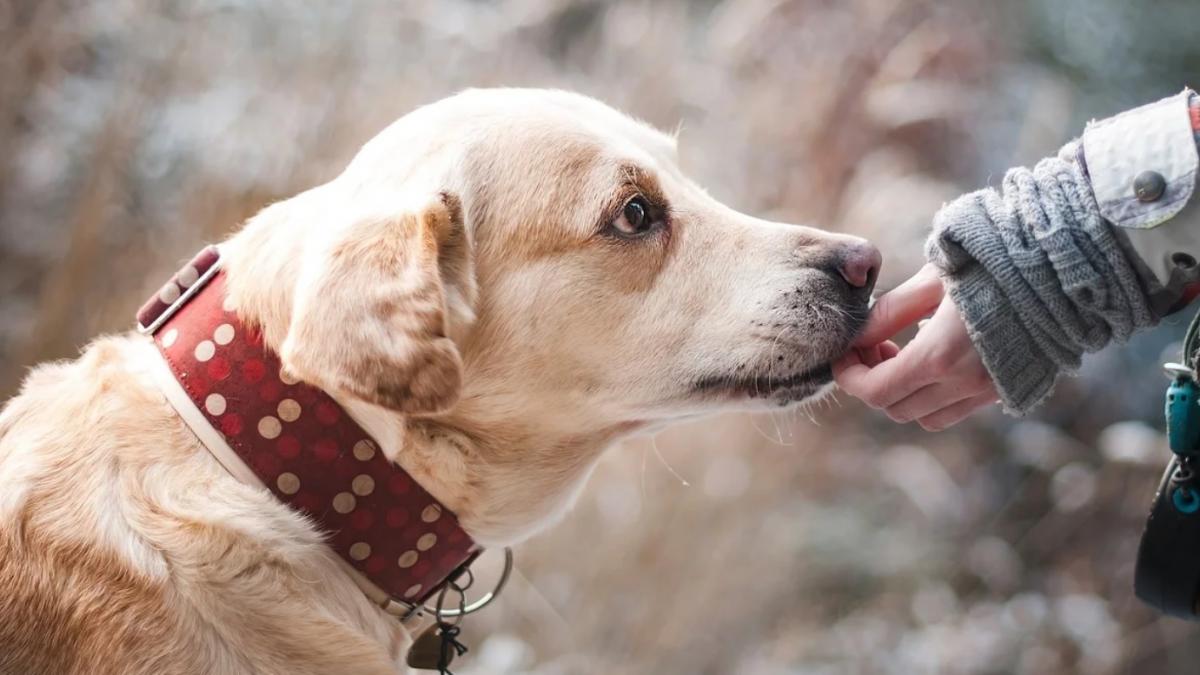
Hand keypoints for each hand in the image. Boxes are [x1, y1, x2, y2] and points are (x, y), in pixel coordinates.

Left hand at [833, 264, 998, 430]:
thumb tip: (857, 335)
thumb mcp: (932, 279)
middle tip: (874, 346)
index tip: (844, 354)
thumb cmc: (993, 262)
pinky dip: (934, 396)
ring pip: (925, 417)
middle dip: (873, 382)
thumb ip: (890, 312)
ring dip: (904, 393)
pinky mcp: (1006, 390)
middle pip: (895, 408)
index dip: (850, 376)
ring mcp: (988, 391)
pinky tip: (936, 357)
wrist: (1064, 269)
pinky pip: (956, 410)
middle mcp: (964, 384)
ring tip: (903, 352)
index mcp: (940, 356)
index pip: (875, 391)